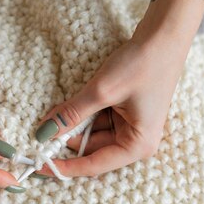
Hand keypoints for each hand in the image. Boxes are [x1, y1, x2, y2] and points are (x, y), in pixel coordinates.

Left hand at [34, 28, 186, 178]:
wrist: (163, 36)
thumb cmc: (142, 65)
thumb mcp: (101, 91)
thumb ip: (72, 114)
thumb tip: (44, 132)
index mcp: (138, 145)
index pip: (94, 165)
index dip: (65, 167)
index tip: (40, 166)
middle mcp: (137, 140)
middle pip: (92, 149)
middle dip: (66, 139)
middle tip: (40, 130)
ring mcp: (131, 125)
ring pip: (92, 133)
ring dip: (72, 123)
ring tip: (53, 112)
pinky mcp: (126, 112)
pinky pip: (97, 119)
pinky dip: (81, 113)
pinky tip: (65, 106)